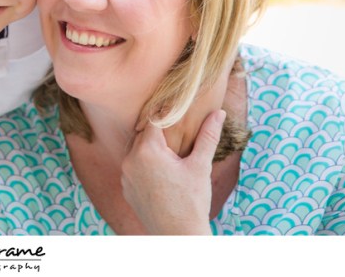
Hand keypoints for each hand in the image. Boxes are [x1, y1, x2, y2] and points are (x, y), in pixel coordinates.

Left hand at [121, 109, 224, 234]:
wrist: (179, 235)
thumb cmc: (192, 201)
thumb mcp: (200, 166)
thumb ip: (207, 136)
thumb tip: (219, 112)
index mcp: (147, 151)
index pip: (153, 120)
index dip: (164, 112)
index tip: (175, 107)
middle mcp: (130, 160)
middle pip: (142, 134)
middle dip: (157, 130)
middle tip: (173, 126)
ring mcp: (125, 175)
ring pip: (134, 150)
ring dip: (148, 147)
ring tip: (167, 147)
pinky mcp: (125, 188)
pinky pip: (131, 168)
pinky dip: (142, 163)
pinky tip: (158, 168)